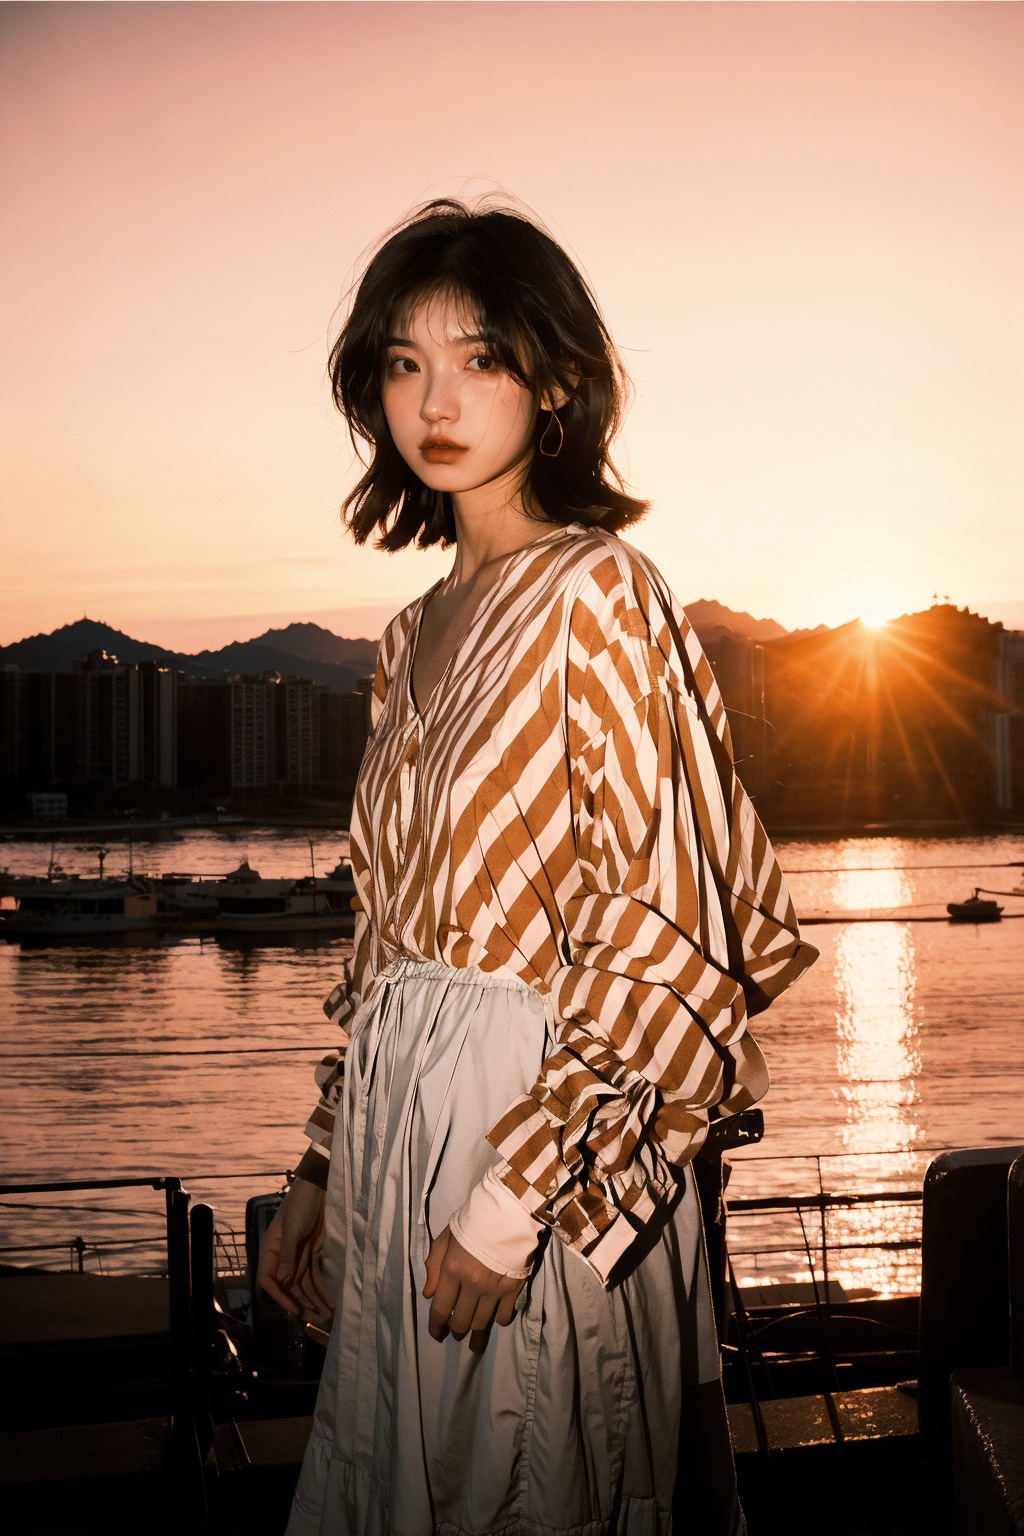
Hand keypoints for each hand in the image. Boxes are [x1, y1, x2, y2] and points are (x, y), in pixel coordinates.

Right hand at [257, 1177, 334, 1325]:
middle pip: (288, 1286)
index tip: (295, 1308)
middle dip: (301, 1302)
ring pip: (303, 1284)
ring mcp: (299, 1255)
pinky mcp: (314, 1252)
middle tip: (315, 1319)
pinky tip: (329, 1300)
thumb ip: (288, 1255)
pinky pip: (316, 1274)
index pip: (268, 1279)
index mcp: (271, 1249)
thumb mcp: (293, 1228)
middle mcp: (282, 1256)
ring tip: (325, 1316)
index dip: (279, 1296)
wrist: (320, 1185)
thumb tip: (281, 1281)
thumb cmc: (301, 1203)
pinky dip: (322, 1287)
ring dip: (313, 1299)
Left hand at [422, 1226, 525, 1353]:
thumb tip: (429, 1296)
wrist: (507, 1212)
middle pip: (461, 1322)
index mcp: (452, 1271)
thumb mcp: (444, 1239)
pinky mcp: (513, 1289)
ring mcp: (494, 1289)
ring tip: (474, 1339)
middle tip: (455, 1331)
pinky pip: (503, 1316)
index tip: (436, 1334)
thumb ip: (433, 1267)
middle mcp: (472, 1284)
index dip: (435, 1327)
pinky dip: (497, 1320)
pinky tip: (494, 1317)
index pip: (440, 1310)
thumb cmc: (472, 1223)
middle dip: (455, 1331)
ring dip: (475, 1334)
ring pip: (481, 1323)